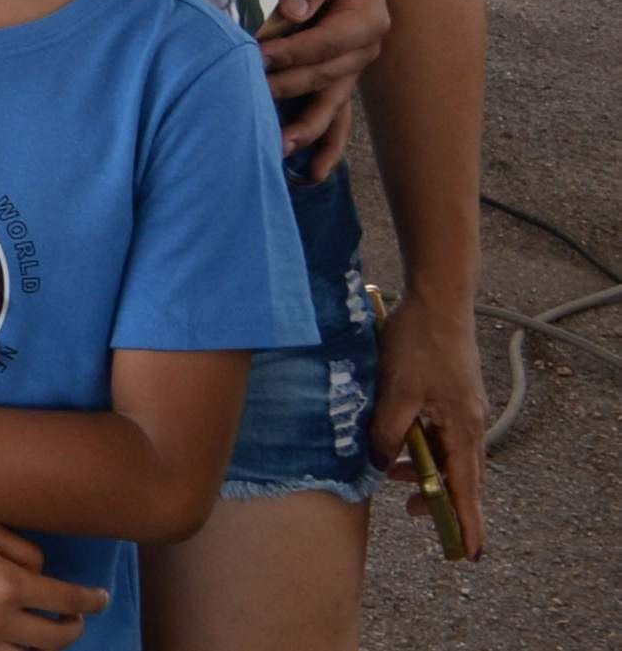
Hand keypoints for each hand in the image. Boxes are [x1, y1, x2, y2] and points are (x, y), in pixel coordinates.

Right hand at [0, 502, 109, 650]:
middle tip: (75, 616)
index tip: (101, 598)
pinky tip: (9, 640)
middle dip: (74, 625)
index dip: (93, 600)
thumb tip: (44, 578)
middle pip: (56, 638)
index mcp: (7, 583)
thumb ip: (26, 553)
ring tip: (43, 630)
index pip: (68, 600)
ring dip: (42, 644)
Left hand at [262, 0, 389, 181]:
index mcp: (367, 16)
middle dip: (287, 88)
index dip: (293, 52)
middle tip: (250, 96)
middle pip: (324, 76)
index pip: (327, 43)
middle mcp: (364, 47)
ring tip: (280, 150)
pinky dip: (325, 144)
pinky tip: (309, 172)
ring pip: (331, 105)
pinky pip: (335, 115)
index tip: (257, 55)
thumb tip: (292, 11)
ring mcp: (351, 66)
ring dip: (307, 131)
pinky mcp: (335, 75)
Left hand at [372, 289, 490, 561]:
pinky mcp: (452, 396)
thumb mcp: (397, 392)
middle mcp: (471, 424)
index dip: (466, 521)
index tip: (470, 553)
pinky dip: (423, 445)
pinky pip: (441, 434)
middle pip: (461, 476)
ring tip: (394, 476)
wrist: (437, 301)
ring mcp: (463, 410)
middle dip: (441, 499)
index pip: (466, 488)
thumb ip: (389, 432)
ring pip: (448, 454)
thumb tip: (382, 463)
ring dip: (425, 469)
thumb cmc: (418, 344)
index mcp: (463, 430)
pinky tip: (401, 442)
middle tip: (414, 512)